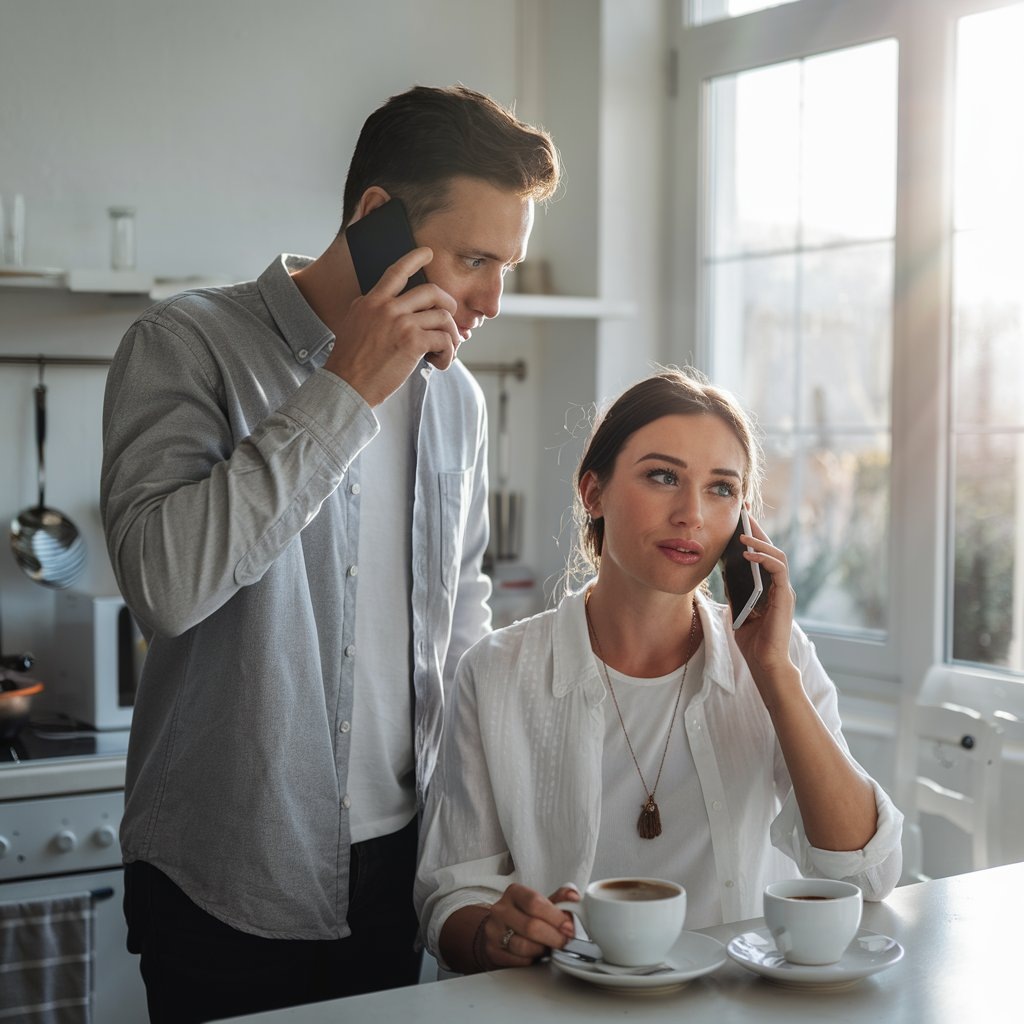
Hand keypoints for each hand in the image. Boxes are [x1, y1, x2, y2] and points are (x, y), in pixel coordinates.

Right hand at [324, 247, 459, 405]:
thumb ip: (372, 310)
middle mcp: (387, 307)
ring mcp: (401, 323)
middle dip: (448, 304)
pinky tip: (440, 363)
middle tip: (450, 318)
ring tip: (446, 350)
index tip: (427, 253)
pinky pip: (444, 340)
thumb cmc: (351, 362)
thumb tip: (390, 304)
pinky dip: (448, 353)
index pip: (396, 272)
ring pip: (443, 317)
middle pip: (431, 291)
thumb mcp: (355, 324)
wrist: (347, 385)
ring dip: (452, 335)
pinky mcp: (412, 342)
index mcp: (371, 301)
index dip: (414, 259)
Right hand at [476, 884, 578, 969]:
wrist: (498, 930)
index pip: (535, 903)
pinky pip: (518, 961)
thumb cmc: (522, 915)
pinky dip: (531, 960)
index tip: (569, 926)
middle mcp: (501, 910)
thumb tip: (574, 897)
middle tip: (565, 942)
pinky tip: (536, 954)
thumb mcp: (539, 903)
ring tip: (549, 947)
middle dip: (553, 937)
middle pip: (530, 926)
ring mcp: (494, 931)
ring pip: (524, 946)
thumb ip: (558, 900)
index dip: (555, 917)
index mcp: (514, 893)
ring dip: (542, 950)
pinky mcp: (493, 951)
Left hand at [731, 514, 798, 690]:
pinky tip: (748, 553)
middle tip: (743, 512)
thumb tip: (724, 568)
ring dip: (760, 541)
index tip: (739, 519)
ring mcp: (783, 590)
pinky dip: (764, 558)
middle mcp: (779, 585)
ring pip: (778, 555)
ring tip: (741, 533)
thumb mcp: (738, 608)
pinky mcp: (785, 597)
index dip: (752, 535)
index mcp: (768, 586)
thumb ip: (736, 589)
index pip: (762, 554)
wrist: (764, 663)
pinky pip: (778, 569)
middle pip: (771, 549)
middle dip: (757, 529)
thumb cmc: (752, 640)